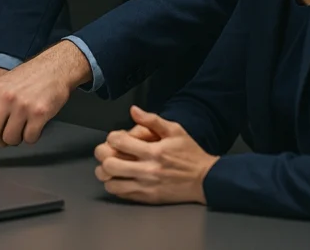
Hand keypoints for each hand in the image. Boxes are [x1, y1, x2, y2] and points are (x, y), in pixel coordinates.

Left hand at [0, 40, 90, 152]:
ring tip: (22, 124)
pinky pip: (29, 139)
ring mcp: (22, 105)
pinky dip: (31, 136)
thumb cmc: (27, 78)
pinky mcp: (39, 113)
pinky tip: (34, 124)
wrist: (55, 67)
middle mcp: (4, 97)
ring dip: (16, 138)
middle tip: (5, 132)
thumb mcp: (2, 85)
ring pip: (10, 139)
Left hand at [94, 105, 218, 204]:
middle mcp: (148, 170)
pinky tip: (120, 178)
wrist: (206, 180)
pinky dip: (115, 185)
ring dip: (107, 174)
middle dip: (104, 156)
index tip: (117, 138)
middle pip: (110, 165)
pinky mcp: (147, 198)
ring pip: (112, 183)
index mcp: (154, 151)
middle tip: (107, 152)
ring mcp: (146, 186)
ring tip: (111, 167)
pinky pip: (121, 194)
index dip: (112, 137)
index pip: (118, 142)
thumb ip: (152, 120)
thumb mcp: (175, 130)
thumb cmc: (190, 153)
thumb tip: (133, 110)